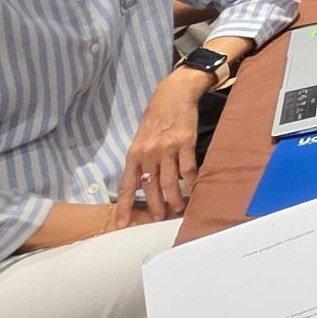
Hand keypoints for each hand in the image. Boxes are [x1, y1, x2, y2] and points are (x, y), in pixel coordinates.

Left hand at [114, 69, 208, 226]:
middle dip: (155, 206)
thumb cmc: (156, 116)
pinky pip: (188, 169)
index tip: (122, 224)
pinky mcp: (185, 143)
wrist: (174, 93)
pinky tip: (195, 190)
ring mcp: (168, 149)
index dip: (124, 206)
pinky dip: (192, 182)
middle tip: (159, 219)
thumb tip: (144, 182)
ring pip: (170, 182)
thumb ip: (142, 159)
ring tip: (178, 209)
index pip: (127, 185)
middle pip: (150, 187)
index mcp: (134, 153)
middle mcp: (149, 153)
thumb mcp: (141, 137)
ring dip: (175, 199)